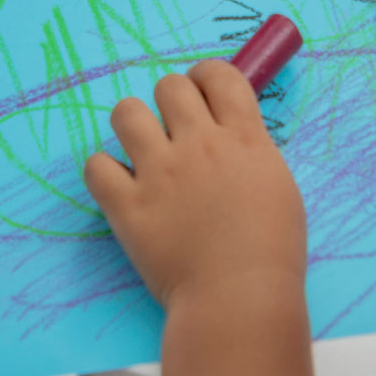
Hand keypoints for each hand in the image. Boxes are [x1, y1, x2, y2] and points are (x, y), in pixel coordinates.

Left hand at [84, 61, 306, 310]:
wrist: (239, 300)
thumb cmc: (272, 253)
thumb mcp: (279, 188)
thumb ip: (251, 153)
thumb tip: (229, 137)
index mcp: (243, 139)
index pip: (218, 75)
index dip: (205, 77)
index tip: (201, 94)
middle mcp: (199, 145)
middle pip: (169, 86)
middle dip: (170, 101)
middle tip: (173, 130)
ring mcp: (158, 173)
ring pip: (125, 112)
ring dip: (133, 126)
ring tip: (142, 153)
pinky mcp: (126, 205)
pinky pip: (96, 164)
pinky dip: (105, 173)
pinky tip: (121, 188)